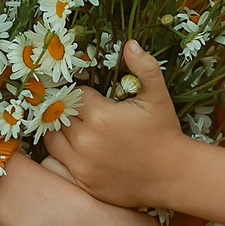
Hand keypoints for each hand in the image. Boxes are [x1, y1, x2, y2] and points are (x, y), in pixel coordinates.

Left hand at [43, 43, 184, 208]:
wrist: (172, 175)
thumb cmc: (164, 132)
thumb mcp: (158, 96)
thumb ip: (144, 67)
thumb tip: (129, 44)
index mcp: (100, 116)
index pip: (75, 95)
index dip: (84, 94)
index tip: (95, 98)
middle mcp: (85, 140)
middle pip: (59, 115)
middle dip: (70, 111)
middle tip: (86, 113)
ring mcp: (81, 164)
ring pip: (52, 138)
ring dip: (60, 131)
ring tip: (78, 129)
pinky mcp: (82, 181)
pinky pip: (55, 163)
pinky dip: (60, 155)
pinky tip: (75, 150)